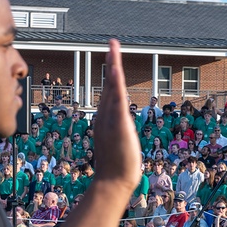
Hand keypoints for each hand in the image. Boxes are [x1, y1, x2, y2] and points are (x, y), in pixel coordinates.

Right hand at [92, 40, 140, 192]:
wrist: (113, 183)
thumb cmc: (116, 171)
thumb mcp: (118, 148)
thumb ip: (118, 138)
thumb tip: (120, 138)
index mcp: (106, 121)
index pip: (110, 93)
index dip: (112, 75)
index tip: (113, 59)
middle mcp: (105, 116)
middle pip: (109, 85)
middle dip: (111, 63)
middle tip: (112, 43)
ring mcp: (110, 119)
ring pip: (111, 87)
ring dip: (113, 65)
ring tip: (113, 47)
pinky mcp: (117, 123)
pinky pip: (116, 98)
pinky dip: (115, 82)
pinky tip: (116, 68)